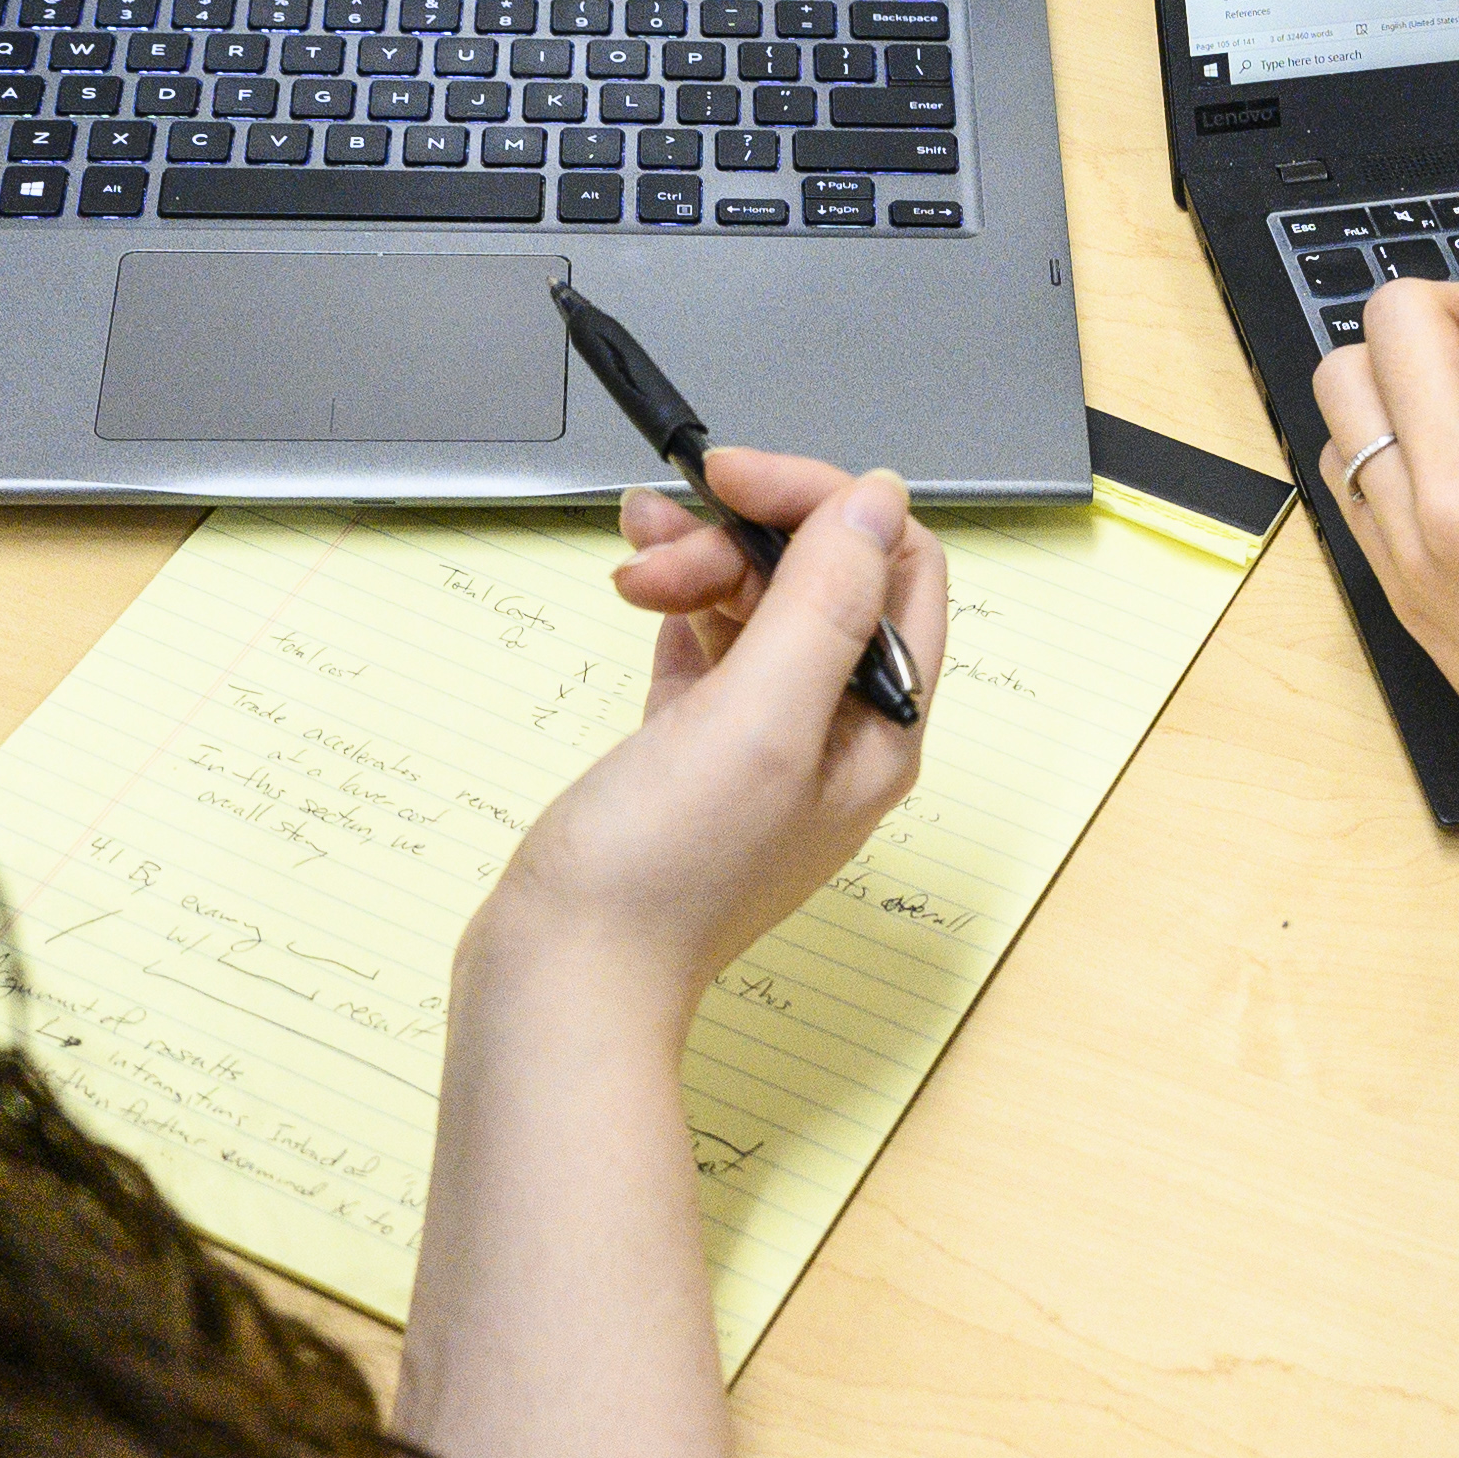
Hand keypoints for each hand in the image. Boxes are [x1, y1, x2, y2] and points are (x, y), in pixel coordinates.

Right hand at [468, 445, 945, 1003]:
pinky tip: (637, 598)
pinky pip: (708, 652)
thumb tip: (879, 500)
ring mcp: (766, 750)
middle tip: (656, 548)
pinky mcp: (696, 759)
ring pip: (757, 609)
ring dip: (699, 564)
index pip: (893, 566)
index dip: (819, 503)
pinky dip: (677, 609)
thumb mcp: (759, 716)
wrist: (565, 980)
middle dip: (741, 537)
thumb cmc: (661, 873)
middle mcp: (836, 736)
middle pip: (820, 580)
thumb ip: (825, 602)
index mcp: (881, 728)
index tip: (730, 478)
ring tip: (631, 567)